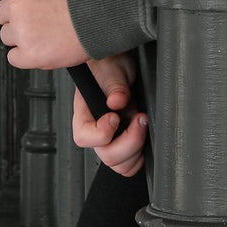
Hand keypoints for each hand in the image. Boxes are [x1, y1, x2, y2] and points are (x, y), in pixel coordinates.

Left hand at [0, 0, 86, 69]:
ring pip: (7, 34)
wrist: (103, 12)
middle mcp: (16, 5)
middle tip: (43, 10)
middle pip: (2, 12)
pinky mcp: (29, 54)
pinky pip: (13, 57)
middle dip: (19, 12)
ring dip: (23, 33)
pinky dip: (26, 54)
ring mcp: (22, 31)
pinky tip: (44, 42)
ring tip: (48, 26)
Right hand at [72, 52, 147, 177]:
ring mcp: (111, 138)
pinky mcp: (124, 141)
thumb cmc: (109, 63)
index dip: (101, 133)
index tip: (116, 117)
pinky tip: (143, 135)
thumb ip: (114, 86)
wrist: (119, 62)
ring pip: (119, 164)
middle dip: (129, 141)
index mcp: (84, 112)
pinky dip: (138, 156)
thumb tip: (116, 102)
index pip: (84, 137)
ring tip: (142, 124)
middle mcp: (95, 129)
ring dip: (136, 149)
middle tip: (140, 119)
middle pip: (106, 155)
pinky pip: (129, 164)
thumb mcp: (112, 68)